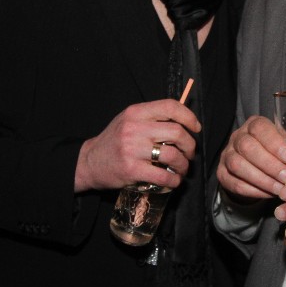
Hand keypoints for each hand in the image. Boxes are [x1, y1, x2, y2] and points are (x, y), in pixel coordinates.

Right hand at [74, 99, 199, 192]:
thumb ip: (151, 118)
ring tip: (182, 169)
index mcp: (136, 112)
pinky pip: (162, 176)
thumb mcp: (129, 121)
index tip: (196, 128)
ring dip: (184, 165)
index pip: (170, 106)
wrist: (90, 162)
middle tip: (189, 153)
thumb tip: (183, 120)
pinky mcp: (131, 169)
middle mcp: (134, 128)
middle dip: (190, 145)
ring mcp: (132, 149)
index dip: (189, 116)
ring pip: (173, 155)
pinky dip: (174, 180)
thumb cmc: (114, 141)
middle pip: (177, 132)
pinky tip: (173, 180)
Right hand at [217, 115, 285, 201]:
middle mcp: (239, 136)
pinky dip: (252, 190)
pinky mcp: (222, 173)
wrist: (257, 168)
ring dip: (261, 178)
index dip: (273, 142)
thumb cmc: (279, 154)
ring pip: (237, 164)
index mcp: (257, 125)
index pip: (260, 127)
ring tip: (280, 190)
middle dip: (268, 164)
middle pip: (246, 146)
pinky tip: (268, 194)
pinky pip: (233, 182)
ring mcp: (228, 154)